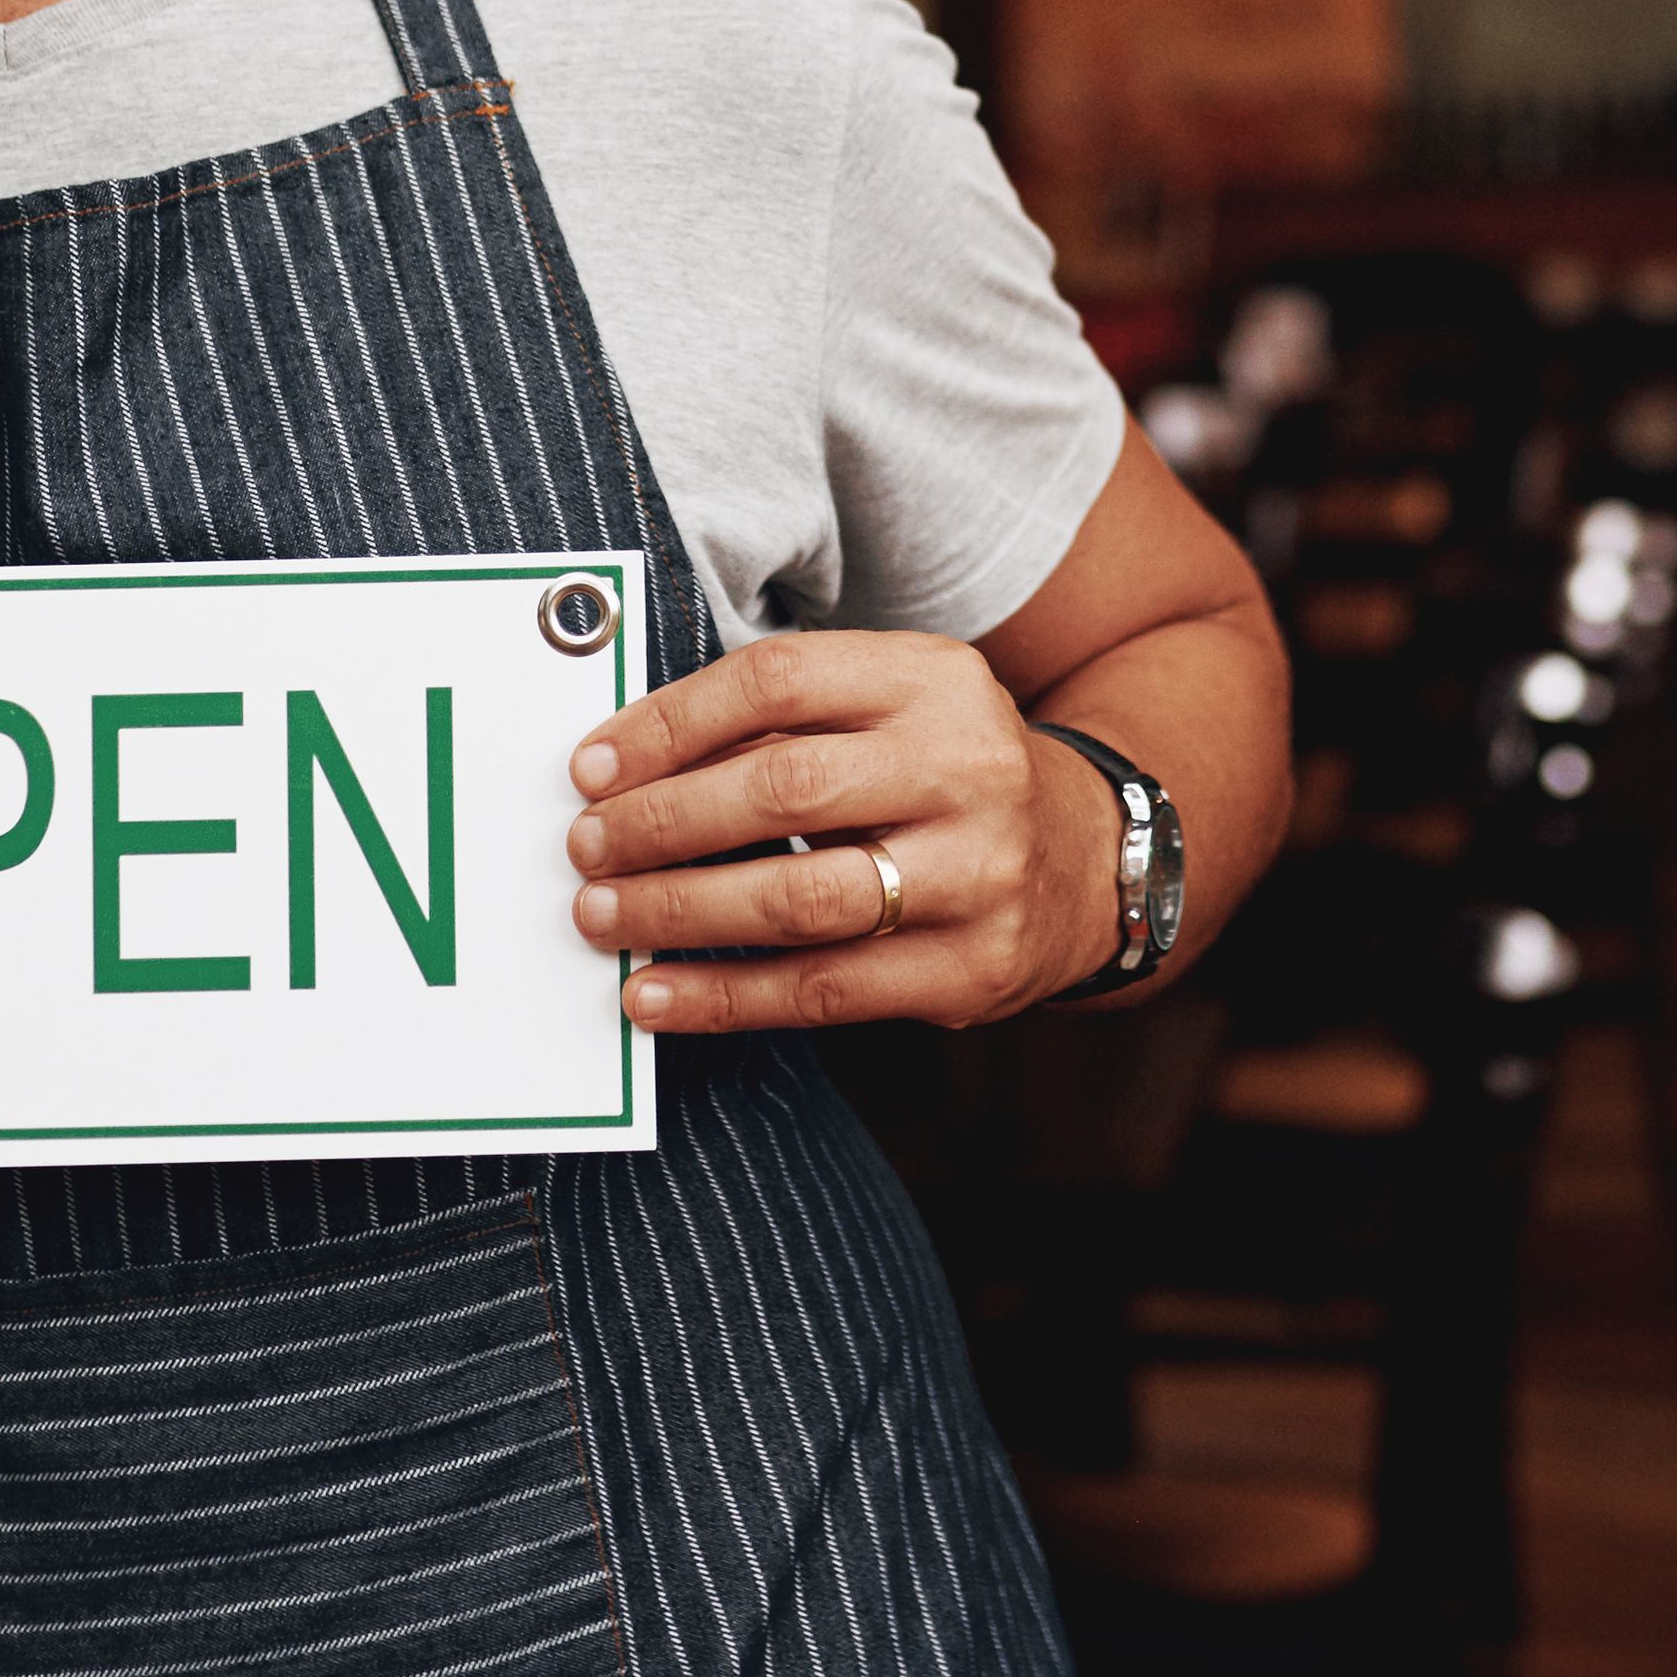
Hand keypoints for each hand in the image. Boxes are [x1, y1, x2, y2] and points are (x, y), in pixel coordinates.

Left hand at [566, 632, 1112, 1033]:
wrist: (1091, 859)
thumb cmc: (943, 774)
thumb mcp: (893, 707)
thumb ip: (782, 721)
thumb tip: (620, 765)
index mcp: (934, 679)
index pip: (779, 681)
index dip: (670, 723)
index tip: (590, 767)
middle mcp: (967, 767)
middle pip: (785, 787)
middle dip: (663, 822)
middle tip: (585, 846)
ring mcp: (978, 873)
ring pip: (801, 897)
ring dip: (681, 912)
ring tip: (602, 917)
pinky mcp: (972, 968)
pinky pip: (824, 990)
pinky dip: (724, 997)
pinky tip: (656, 998)